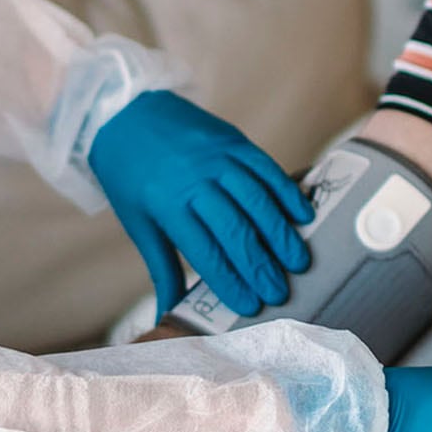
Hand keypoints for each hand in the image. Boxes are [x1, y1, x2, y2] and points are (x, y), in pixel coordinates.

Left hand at [88, 90, 313, 316]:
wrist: (127, 114)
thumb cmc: (131, 177)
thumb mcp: (139, 223)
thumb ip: (162, 268)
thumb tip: (167, 316)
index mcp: (165, 203)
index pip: (204, 249)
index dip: (230, 279)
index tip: (250, 305)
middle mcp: (194, 178)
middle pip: (235, 227)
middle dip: (260, 264)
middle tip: (281, 292)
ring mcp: (216, 157)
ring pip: (256, 197)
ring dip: (280, 232)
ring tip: (298, 262)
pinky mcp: (233, 140)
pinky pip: (265, 167)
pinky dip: (287, 191)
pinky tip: (304, 215)